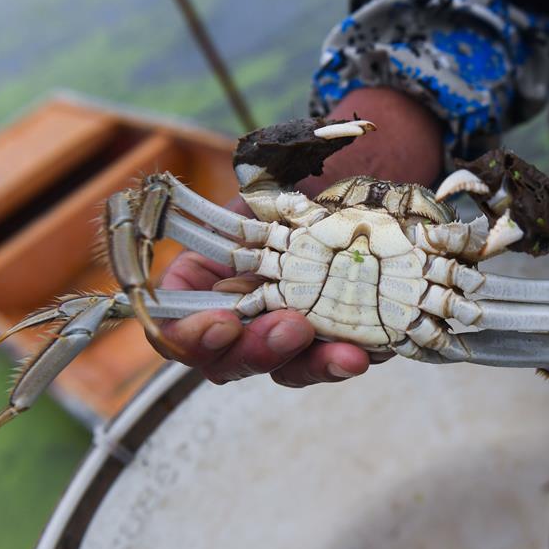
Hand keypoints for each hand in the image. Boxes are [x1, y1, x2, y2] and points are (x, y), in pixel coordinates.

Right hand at [152, 87, 443, 385]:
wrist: (373, 183)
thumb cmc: (316, 180)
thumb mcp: (275, 182)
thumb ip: (253, 202)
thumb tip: (248, 205)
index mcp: (207, 272)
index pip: (174, 320)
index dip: (189, 333)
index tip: (223, 322)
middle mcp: (238, 310)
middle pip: (223, 358)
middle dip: (255, 349)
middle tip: (291, 328)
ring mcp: (282, 332)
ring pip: (278, 369)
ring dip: (305, 363)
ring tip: (342, 351)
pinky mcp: (327, 343)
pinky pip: (324, 365)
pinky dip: (339, 362)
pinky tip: (359, 355)